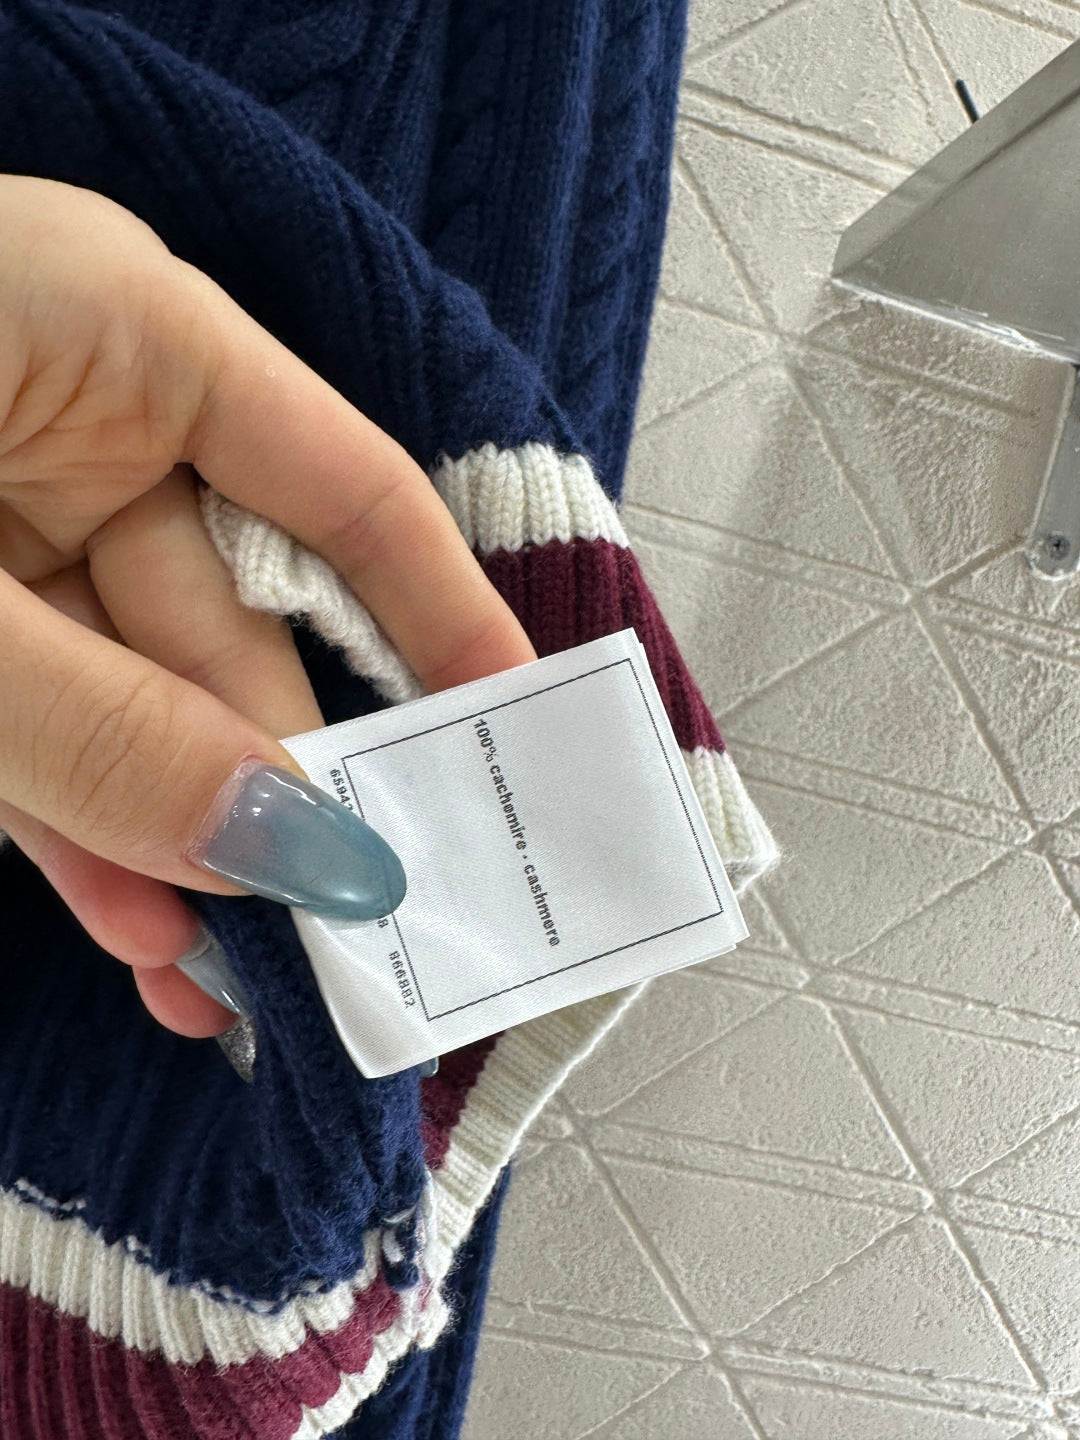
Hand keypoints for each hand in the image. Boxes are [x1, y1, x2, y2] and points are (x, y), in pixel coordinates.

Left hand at [0, 175, 534, 1036]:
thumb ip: (112, 733)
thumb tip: (299, 848)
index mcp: (118, 334)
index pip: (341, 487)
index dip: (443, 612)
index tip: (517, 724)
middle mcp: (80, 418)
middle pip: (233, 631)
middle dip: (285, 788)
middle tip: (362, 926)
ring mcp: (3, 519)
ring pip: (136, 704)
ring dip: (183, 842)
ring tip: (246, 980)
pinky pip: (46, 731)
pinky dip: (83, 833)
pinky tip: (145, 935)